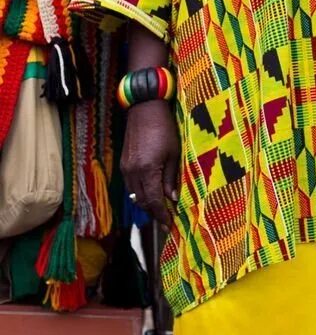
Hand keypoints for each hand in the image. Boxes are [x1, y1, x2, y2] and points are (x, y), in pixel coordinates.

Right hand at [121, 99, 179, 227]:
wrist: (145, 108)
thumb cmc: (164, 128)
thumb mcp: (173, 153)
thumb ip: (170, 178)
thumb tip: (173, 199)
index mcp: (147, 171)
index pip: (154, 202)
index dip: (162, 216)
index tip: (170, 225)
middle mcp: (133, 173)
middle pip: (143, 202)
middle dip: (155, 213)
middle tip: (168, 219)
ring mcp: (126, 169)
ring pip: (135, 195)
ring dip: (147, 204)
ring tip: (161, 209)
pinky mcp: (124, 164)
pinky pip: (131, 186)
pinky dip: (141, 193)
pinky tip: (151, 193)